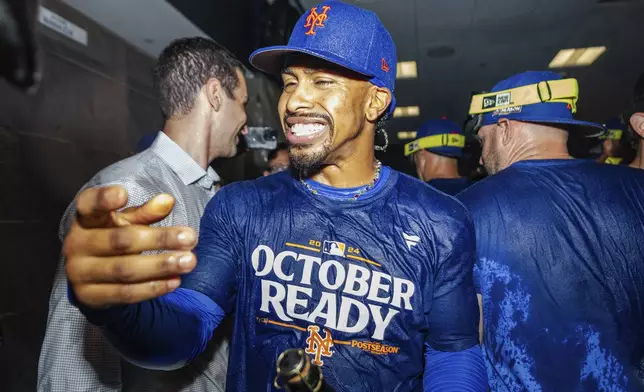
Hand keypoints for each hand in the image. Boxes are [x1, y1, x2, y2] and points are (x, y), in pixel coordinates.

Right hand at [65, 185, 197, 308]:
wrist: (91, 277)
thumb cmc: (112, 237)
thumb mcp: (127, 221)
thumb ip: (146, 212)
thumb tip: (168, 201)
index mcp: (85, 219)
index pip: (89, 205)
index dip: (103, 199)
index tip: (124, 194)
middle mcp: (77, 244)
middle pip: (120, 240)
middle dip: (159, 239)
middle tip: (191, 238)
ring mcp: (80, 272)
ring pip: (125, 270)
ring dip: (161, 266)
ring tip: (189, 261)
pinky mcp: (90, 297)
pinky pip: (125, 293)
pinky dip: (153, 288)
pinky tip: (175, 281)